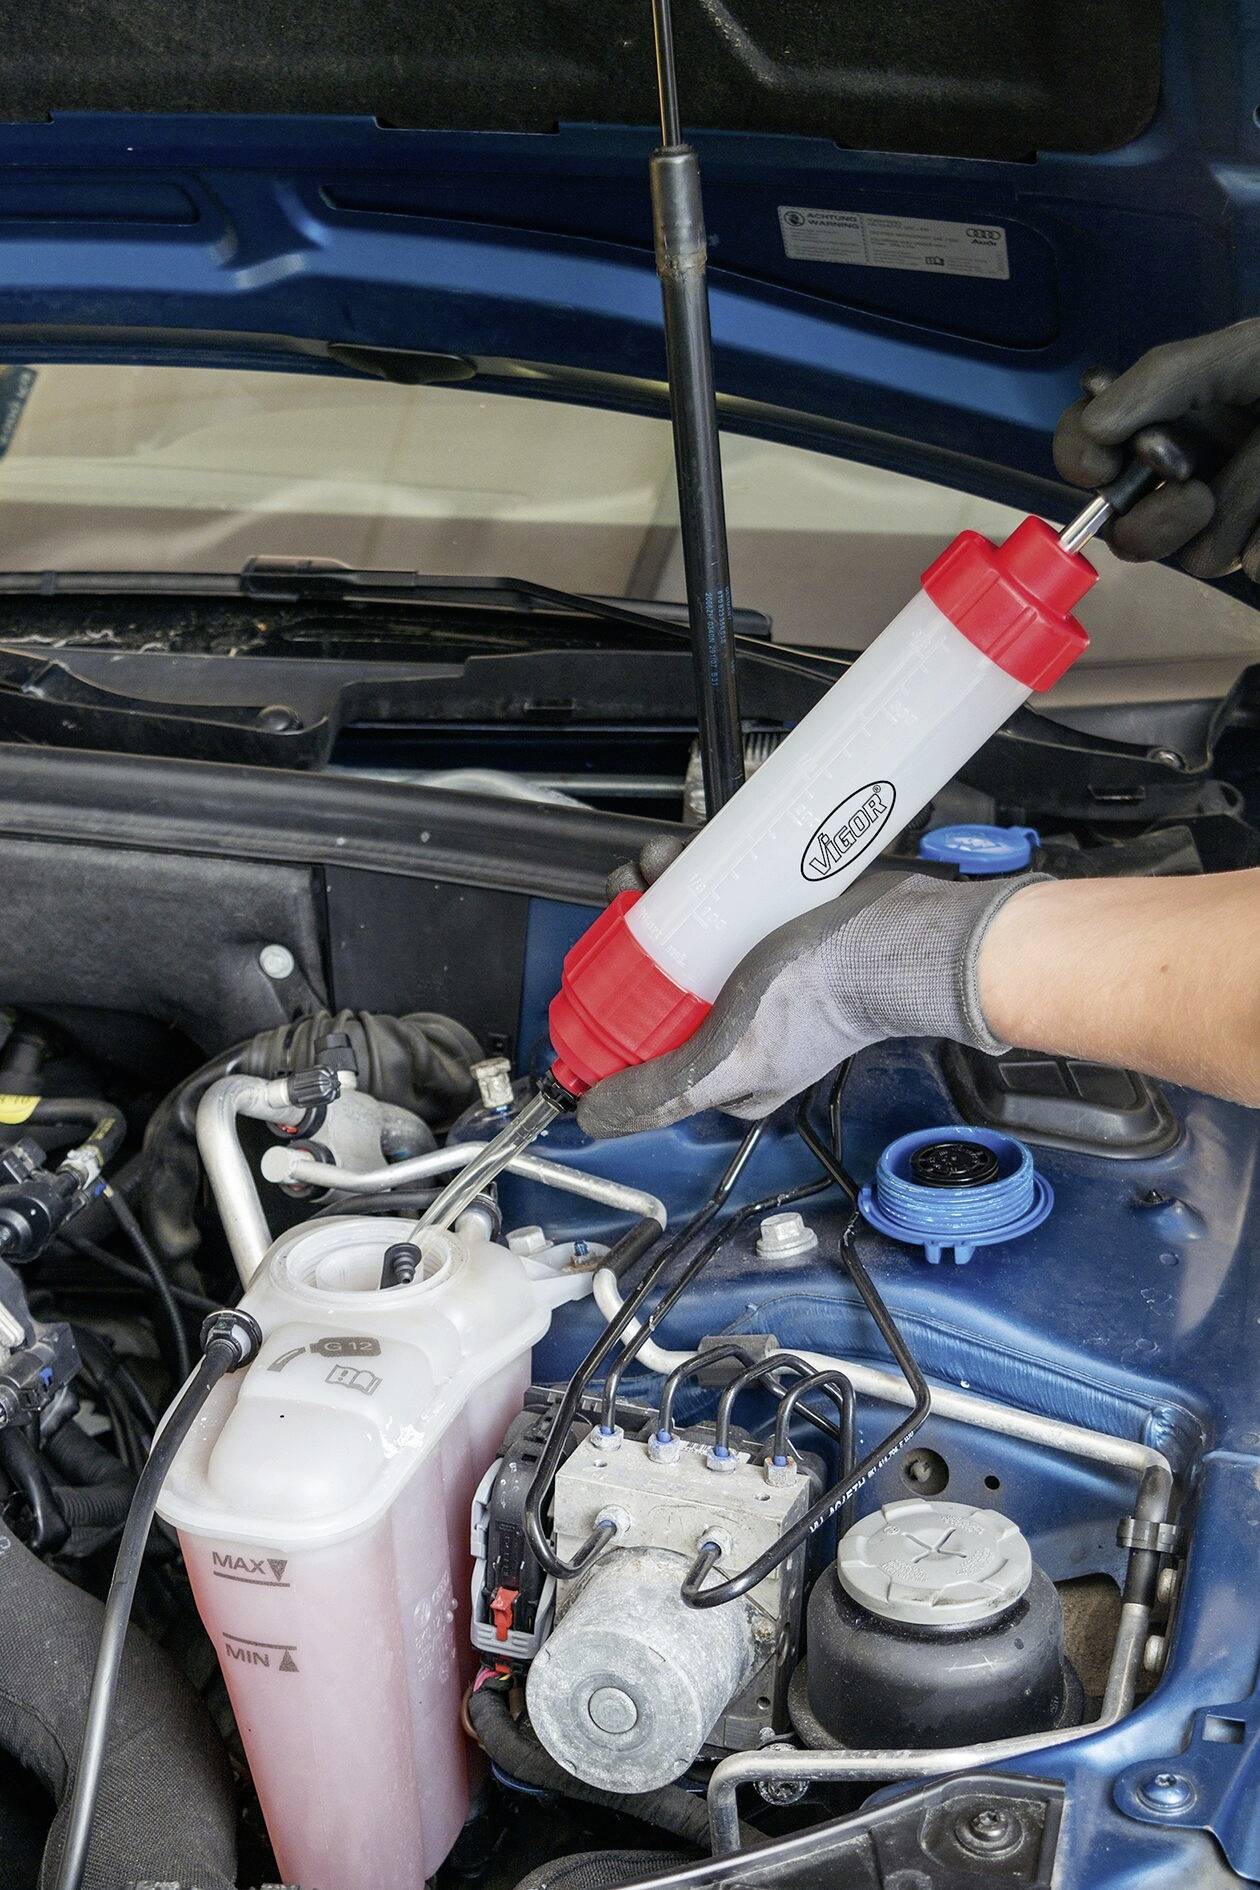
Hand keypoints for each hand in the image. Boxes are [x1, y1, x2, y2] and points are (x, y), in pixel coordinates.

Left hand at [576, 860, 1037, 1138]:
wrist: (889, 934)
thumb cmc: (821, 997)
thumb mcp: (730, 1058)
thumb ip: (664, 1092)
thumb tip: (592, 1116)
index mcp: (722, 1071)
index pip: (641, 1045)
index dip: (605, 1004)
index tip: (596, 965)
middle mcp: (731, 1022)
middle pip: (652, 977)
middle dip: (628, 931)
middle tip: (629, 898)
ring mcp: (746, 969)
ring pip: (676, 930)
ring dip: (652, 892)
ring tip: (653, 869)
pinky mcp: (762, 924)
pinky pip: (710, 899)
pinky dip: (687, 875)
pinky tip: (679, 857)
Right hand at [1053, 321, 1259, 579]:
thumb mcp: (1244, 352)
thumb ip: (1164, 380)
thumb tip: (1096, 424)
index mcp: (1166, 425)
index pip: (1085, 454)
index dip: (1081, 461)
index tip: (1106, 462)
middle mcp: (1185, 481)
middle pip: (1129, 536)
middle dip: (1159, 515)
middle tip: (1199, 482)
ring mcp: (1230, 524)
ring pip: (1197, 557)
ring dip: (1243, 506)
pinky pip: (1256, 562)